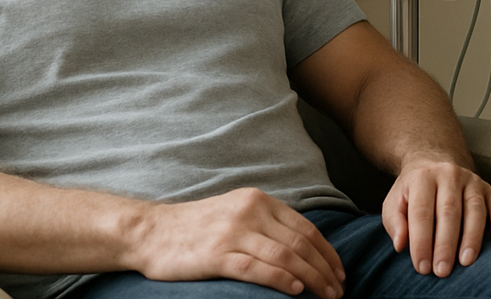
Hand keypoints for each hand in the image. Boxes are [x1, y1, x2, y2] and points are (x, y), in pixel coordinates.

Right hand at [128, 188, 345, 297]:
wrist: (151, 232)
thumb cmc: (194, 227)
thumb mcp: (235, 211)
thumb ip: (265, 222)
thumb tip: (301, 246)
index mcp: (257, 200)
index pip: (304, 228)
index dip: (327, 252)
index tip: (339, 271)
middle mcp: (249, 212)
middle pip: (300, 244)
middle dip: (325, 269)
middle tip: (339, 290)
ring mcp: (233, 233)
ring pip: (285, 257)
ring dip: (312, 278)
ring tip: (326, 296)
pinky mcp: (217, 255)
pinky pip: (257, 269)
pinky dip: (281, 280)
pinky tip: (296, 291)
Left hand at [382, 157, 490, 276]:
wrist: (433, 162)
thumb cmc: (413, 191)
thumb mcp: (395, 202)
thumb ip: (394, 222)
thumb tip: (401, 244)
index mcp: (422, 178)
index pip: (421, 212)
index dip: (421, 241)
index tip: (422, 267)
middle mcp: (448, 175)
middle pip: (449, 211)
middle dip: (445, 244)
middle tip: (442, 270)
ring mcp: (471, 180)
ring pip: (474, 208)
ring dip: (471, 237)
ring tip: (466, 261)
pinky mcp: (488, 187)